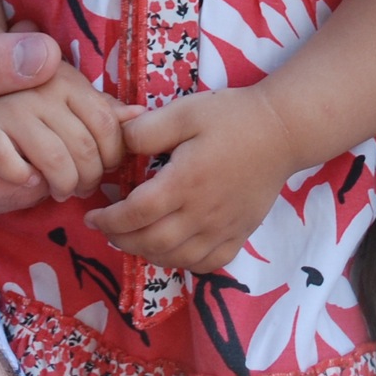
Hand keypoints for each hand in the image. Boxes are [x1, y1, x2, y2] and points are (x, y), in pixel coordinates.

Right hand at [0, 70, 129, 202]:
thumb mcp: (69, 99)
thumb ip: (103, 111)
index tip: (105, 167)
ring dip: (64, 186)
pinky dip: (26, 184)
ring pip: (57, 163)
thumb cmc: (32, 104)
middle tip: (81, 186)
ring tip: (60, 189)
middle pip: (85, 148)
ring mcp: (9, 109)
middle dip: (89, 178)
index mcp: (67, 79)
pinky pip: (15, 171)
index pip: (108, 124)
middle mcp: (40, 90)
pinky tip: (28, 181)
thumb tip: (141, 117)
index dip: (113, 156)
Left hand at [84, 88, 300, 273]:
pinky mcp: (239, 235)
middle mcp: (202, 214)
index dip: (109, 220)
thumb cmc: (232, 117)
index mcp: (185, 182)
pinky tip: (171, 250)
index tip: (93, 215)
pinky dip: (182, 263)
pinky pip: (206, 264)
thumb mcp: (185, 112)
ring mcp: (223, 229)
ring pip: (176, 258)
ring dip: (146, 254)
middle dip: (121, 239)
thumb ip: (147, 130)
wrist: (282, 131)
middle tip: (105, 228)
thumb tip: (118, 144)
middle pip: (151, 242)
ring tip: (131, 238)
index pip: (136, 214)